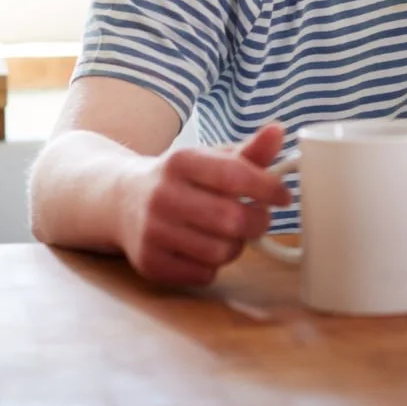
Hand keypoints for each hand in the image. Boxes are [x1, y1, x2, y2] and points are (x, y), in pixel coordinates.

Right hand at [118, 122, 292, 285]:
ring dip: (237, 245)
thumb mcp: (211, 158)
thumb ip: (249, 150)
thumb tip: (278, 131)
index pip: (234, 175)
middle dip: (258, 221)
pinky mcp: (150, 263)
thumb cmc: (181, 180)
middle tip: (259, 217)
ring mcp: (152, 231)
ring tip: (231, 233)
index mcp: (181, 161)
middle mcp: (162, 195)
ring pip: (221, 252)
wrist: (123, 201)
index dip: (268, 188)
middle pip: (232, 220)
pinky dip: (215, 265)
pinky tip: (206, 248)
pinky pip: (204, 274)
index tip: (283, 196)